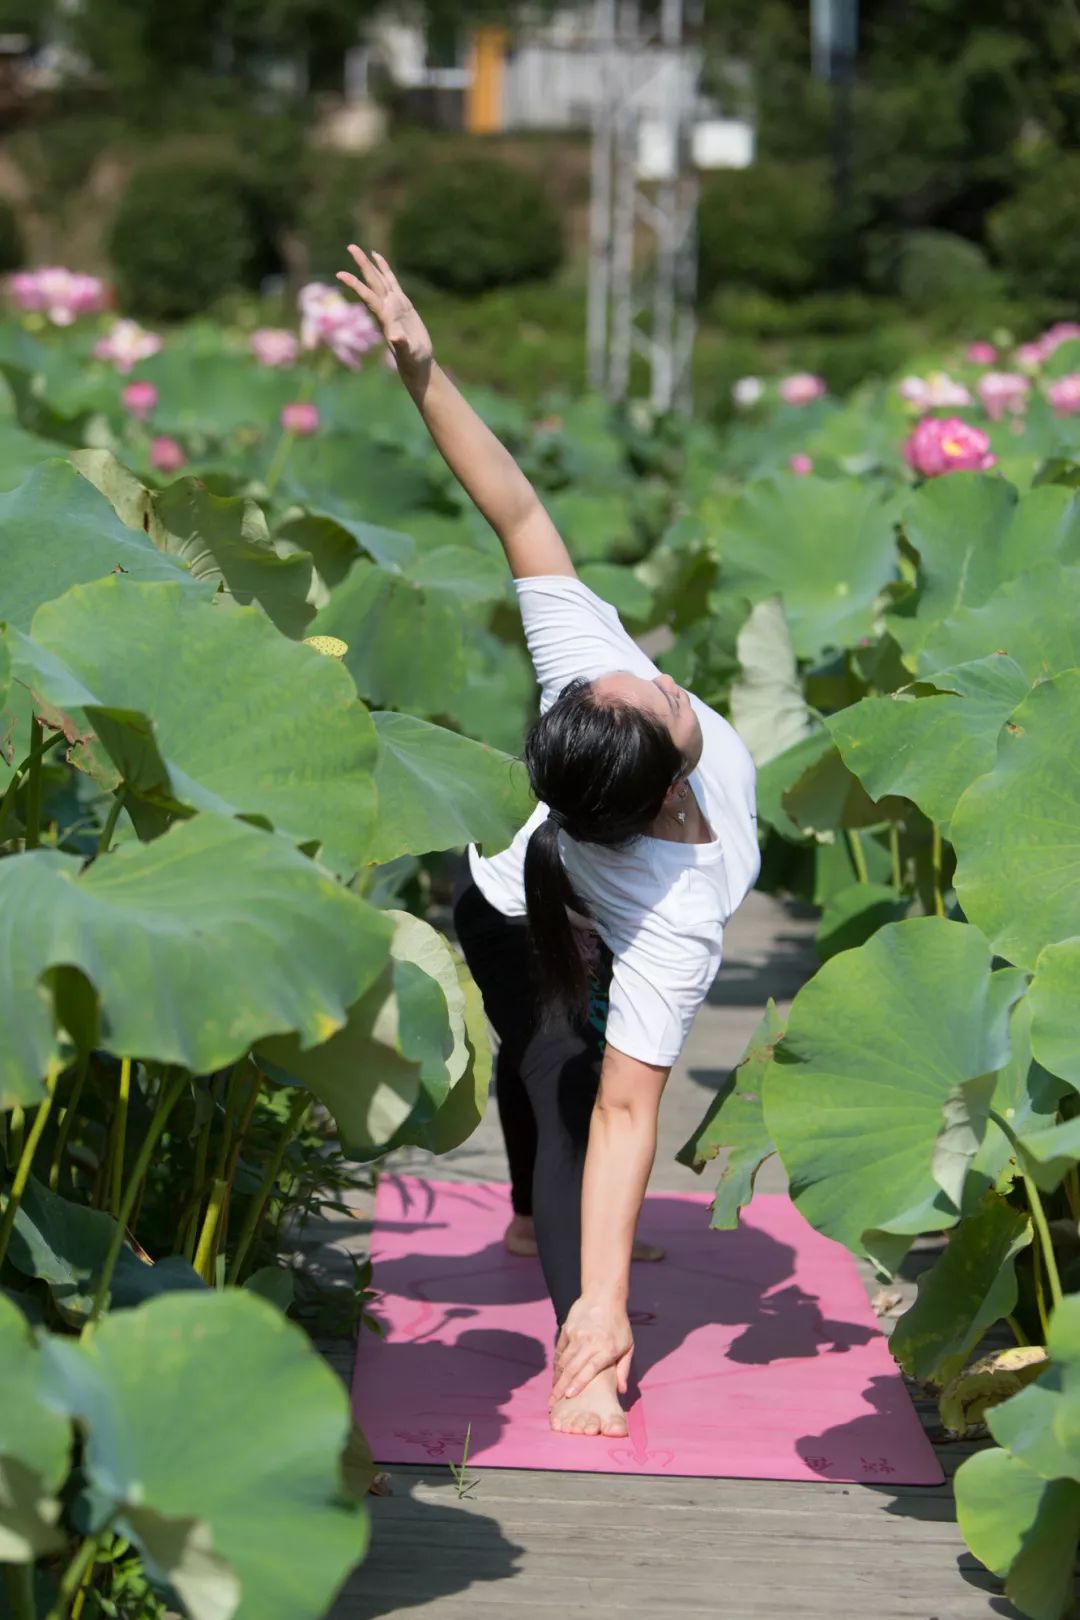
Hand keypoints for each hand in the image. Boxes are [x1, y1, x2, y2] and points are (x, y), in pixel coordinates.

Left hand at [336, 246, 432, 381]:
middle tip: (350, 246)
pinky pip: (392, 282)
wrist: (417, 363)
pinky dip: (385, 270)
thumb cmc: (412, 360)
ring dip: (370, 265)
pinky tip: (378, 259)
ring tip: (360, 250)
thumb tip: (395, 337)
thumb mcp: (408, 352)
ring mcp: (394, 305)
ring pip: (380, 280)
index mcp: (385, 318)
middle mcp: (386, 309)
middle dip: (362, 265)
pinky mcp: (403, 304)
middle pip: (372, 282)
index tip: (340, 274)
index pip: (368, 297)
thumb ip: (401, 344)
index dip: (356, 285)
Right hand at [548, 1297, 633, 1403]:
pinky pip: (560, 1350)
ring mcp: (576, 1335)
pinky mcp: (567, 1329)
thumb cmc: (618, 1324)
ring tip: (553, 1392)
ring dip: (558, 1378)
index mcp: (606, 1349)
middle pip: (572, 1368)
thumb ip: (624, 1369)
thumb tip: (621, 1390)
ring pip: (564, 1360)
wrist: (604, 1296)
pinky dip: (557, 1364)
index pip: (589, 1370)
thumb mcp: (627, 1346)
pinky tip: (556, 1374)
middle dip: (561, 1387)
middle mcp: (589, 1343)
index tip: (569, 1396)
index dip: (578, 1384)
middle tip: (553, 1402)